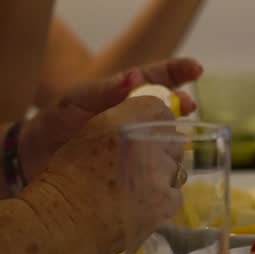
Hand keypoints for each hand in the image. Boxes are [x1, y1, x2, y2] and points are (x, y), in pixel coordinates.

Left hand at [18, 57, 202, 180]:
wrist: (39, 159)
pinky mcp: (138, 165)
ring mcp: (140, 140)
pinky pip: (161, 160)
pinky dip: (170, 162)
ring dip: (178, 134)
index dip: (179, 71)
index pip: (158, 77)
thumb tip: (135, 78)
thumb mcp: (76, 101)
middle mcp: (138, 115)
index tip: (196, 69)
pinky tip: (171, 165)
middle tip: (189, 106)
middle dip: (183, 103)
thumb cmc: (57, 123)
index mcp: (126, 94)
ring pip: (169, 133)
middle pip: (170, 105)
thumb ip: (104, 90)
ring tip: (181, 135)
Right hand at [32, 96, 182, 253]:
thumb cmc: (66, 177)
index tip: (143, 134)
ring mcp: (158, 175)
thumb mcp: (89, 133)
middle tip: (136, 165)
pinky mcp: (166, 202)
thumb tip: (149, 109)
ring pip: (176, 168)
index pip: (160, 110)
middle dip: (159, 150)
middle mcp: (145, 145)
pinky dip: (161, 200)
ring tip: (133, 188)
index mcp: (123, 122)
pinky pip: (175, 194)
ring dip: (161, 176)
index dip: (153, 122)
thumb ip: (123, 119)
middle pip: (173, 139)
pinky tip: (137, 205)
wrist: (61, 222)